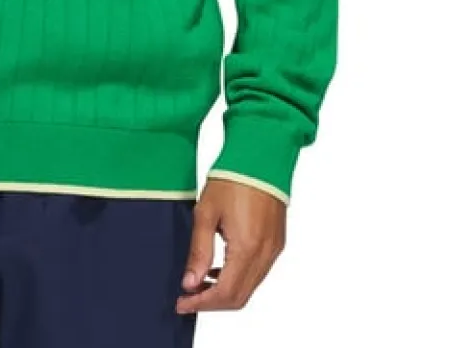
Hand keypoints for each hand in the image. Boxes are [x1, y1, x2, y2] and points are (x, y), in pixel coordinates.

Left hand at [175, 176, 286, 313]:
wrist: (261, 155)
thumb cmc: (232, 178)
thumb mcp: (206, 212)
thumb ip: (199, 251)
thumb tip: (190, 283)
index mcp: (247, 248)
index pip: (225, 294)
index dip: (201, 303)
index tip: (181, 302)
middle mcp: (265, 254)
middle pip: (239, 298)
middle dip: (212, 302)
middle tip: (188, 296)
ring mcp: (273, 250)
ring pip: (250, 288)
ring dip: (225, 291)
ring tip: (199, 282)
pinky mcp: (276, 243)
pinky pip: (258, 273)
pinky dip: (238, 279)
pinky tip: (218, 268)